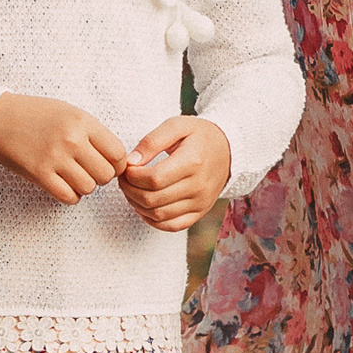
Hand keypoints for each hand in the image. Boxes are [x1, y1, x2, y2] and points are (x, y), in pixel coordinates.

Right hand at [0, 94, 132, 204]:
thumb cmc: (36, 115)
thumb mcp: (70, 112)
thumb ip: (94, 132)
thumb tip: (116, 159)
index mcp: (83, 122)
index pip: (118, 153)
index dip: (117, 163)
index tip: (108, 163)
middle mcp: (72, 140)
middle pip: (106, 174)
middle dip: (101, 176)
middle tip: (89, 170)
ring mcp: (55, 158)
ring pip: (89, 188)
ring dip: (84, 186)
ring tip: (74, 176)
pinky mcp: (40, 174)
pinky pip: (68, 197)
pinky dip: (70, 195)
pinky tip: (64, 185)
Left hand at [122, 115, 233, 231]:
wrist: (228, 150)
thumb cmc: (199, 136)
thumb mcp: (177, 126)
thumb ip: (152, 141)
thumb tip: (131, 162)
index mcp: (193, 162)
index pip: (154, 179)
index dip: (133, 176)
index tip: (127, 167)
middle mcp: (199, 186)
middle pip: (153, 199)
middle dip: (130, 190)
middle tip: (124, 179)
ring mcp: (200, 202)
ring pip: (158, 215)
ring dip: (137, 205)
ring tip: (131, 190)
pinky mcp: (199, 212)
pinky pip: (170, 226)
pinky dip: (152, 220)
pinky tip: (144, 206)